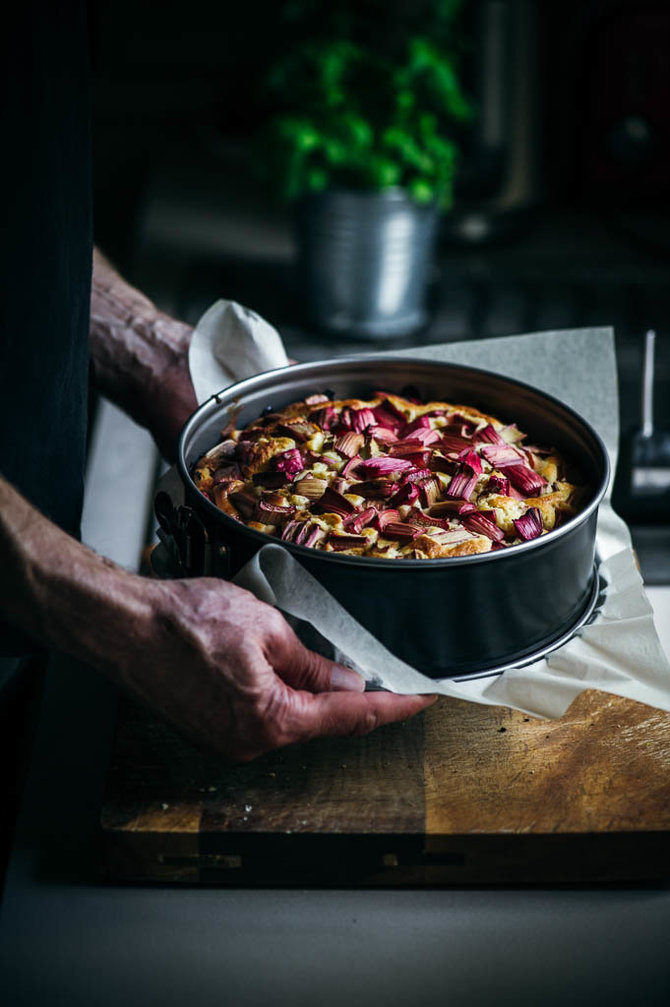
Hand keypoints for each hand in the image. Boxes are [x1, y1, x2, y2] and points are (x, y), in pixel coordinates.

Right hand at [117, 576, 435, 761]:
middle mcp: (251, 743)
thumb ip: (312, 662)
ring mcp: (227, 742)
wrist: (122, 626)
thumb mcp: (266, 628)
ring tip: (308, 655)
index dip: (394, 706)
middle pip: (320, 722)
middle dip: (348, 697)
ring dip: (308, 694)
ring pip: (289, 719)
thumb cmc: (183, 622)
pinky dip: (279, 697)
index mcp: (272, 718)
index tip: (423, 698)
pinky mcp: (209, 732)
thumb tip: (345, 682)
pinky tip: (276, 669)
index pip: (351, 717)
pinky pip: (260, 718)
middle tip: (375, 667)